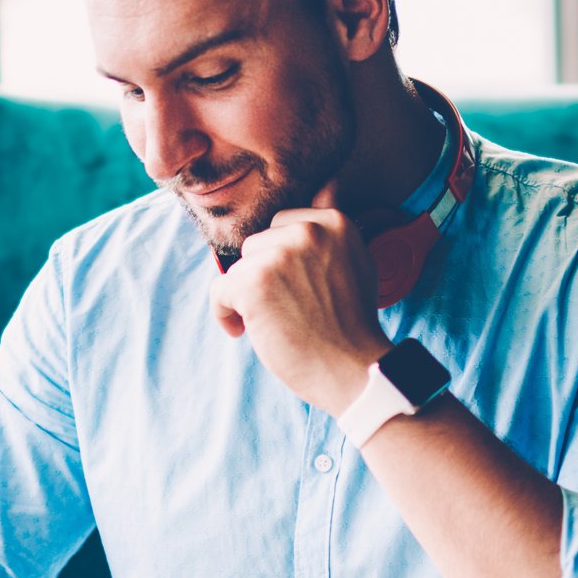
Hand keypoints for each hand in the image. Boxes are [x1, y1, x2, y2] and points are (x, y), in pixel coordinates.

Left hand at [211, 201, 390, 414]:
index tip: (290, 287)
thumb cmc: (353, 327)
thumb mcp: (357, 264)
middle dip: (264, 276)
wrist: (354, 370)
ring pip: (239, 268)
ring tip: (271, 323)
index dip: (281, 260)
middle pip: (258, 244)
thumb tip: (311, 207)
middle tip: (284, 308)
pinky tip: (243, 330)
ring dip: (246, 295)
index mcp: (333, 223)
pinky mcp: (253, 283)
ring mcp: (279, 256)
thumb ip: (330, 239)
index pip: (282, 225)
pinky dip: (225, 313)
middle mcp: (307, 231)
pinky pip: (219, 290)